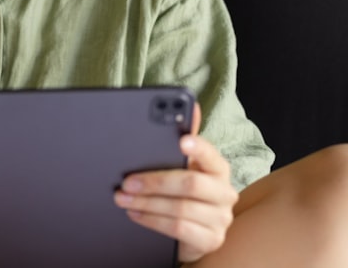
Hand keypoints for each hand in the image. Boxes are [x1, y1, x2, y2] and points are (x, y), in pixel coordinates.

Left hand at [113, 103, 237, 263]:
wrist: (192, 232)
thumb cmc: (182, 193)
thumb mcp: (180, 166)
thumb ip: (181, 139)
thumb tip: (193, 107)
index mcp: (218, 168)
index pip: (211, 154)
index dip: (198, 147)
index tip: (182, 141)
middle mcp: (224, 192)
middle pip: (190, 184)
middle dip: (154, 182)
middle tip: (127, 182)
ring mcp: (220, 218)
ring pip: (180, 208)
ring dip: (146, 203)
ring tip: (123, 198)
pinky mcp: (210, 240)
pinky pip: (178, 229)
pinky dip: (152, 220)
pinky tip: (135, 213)